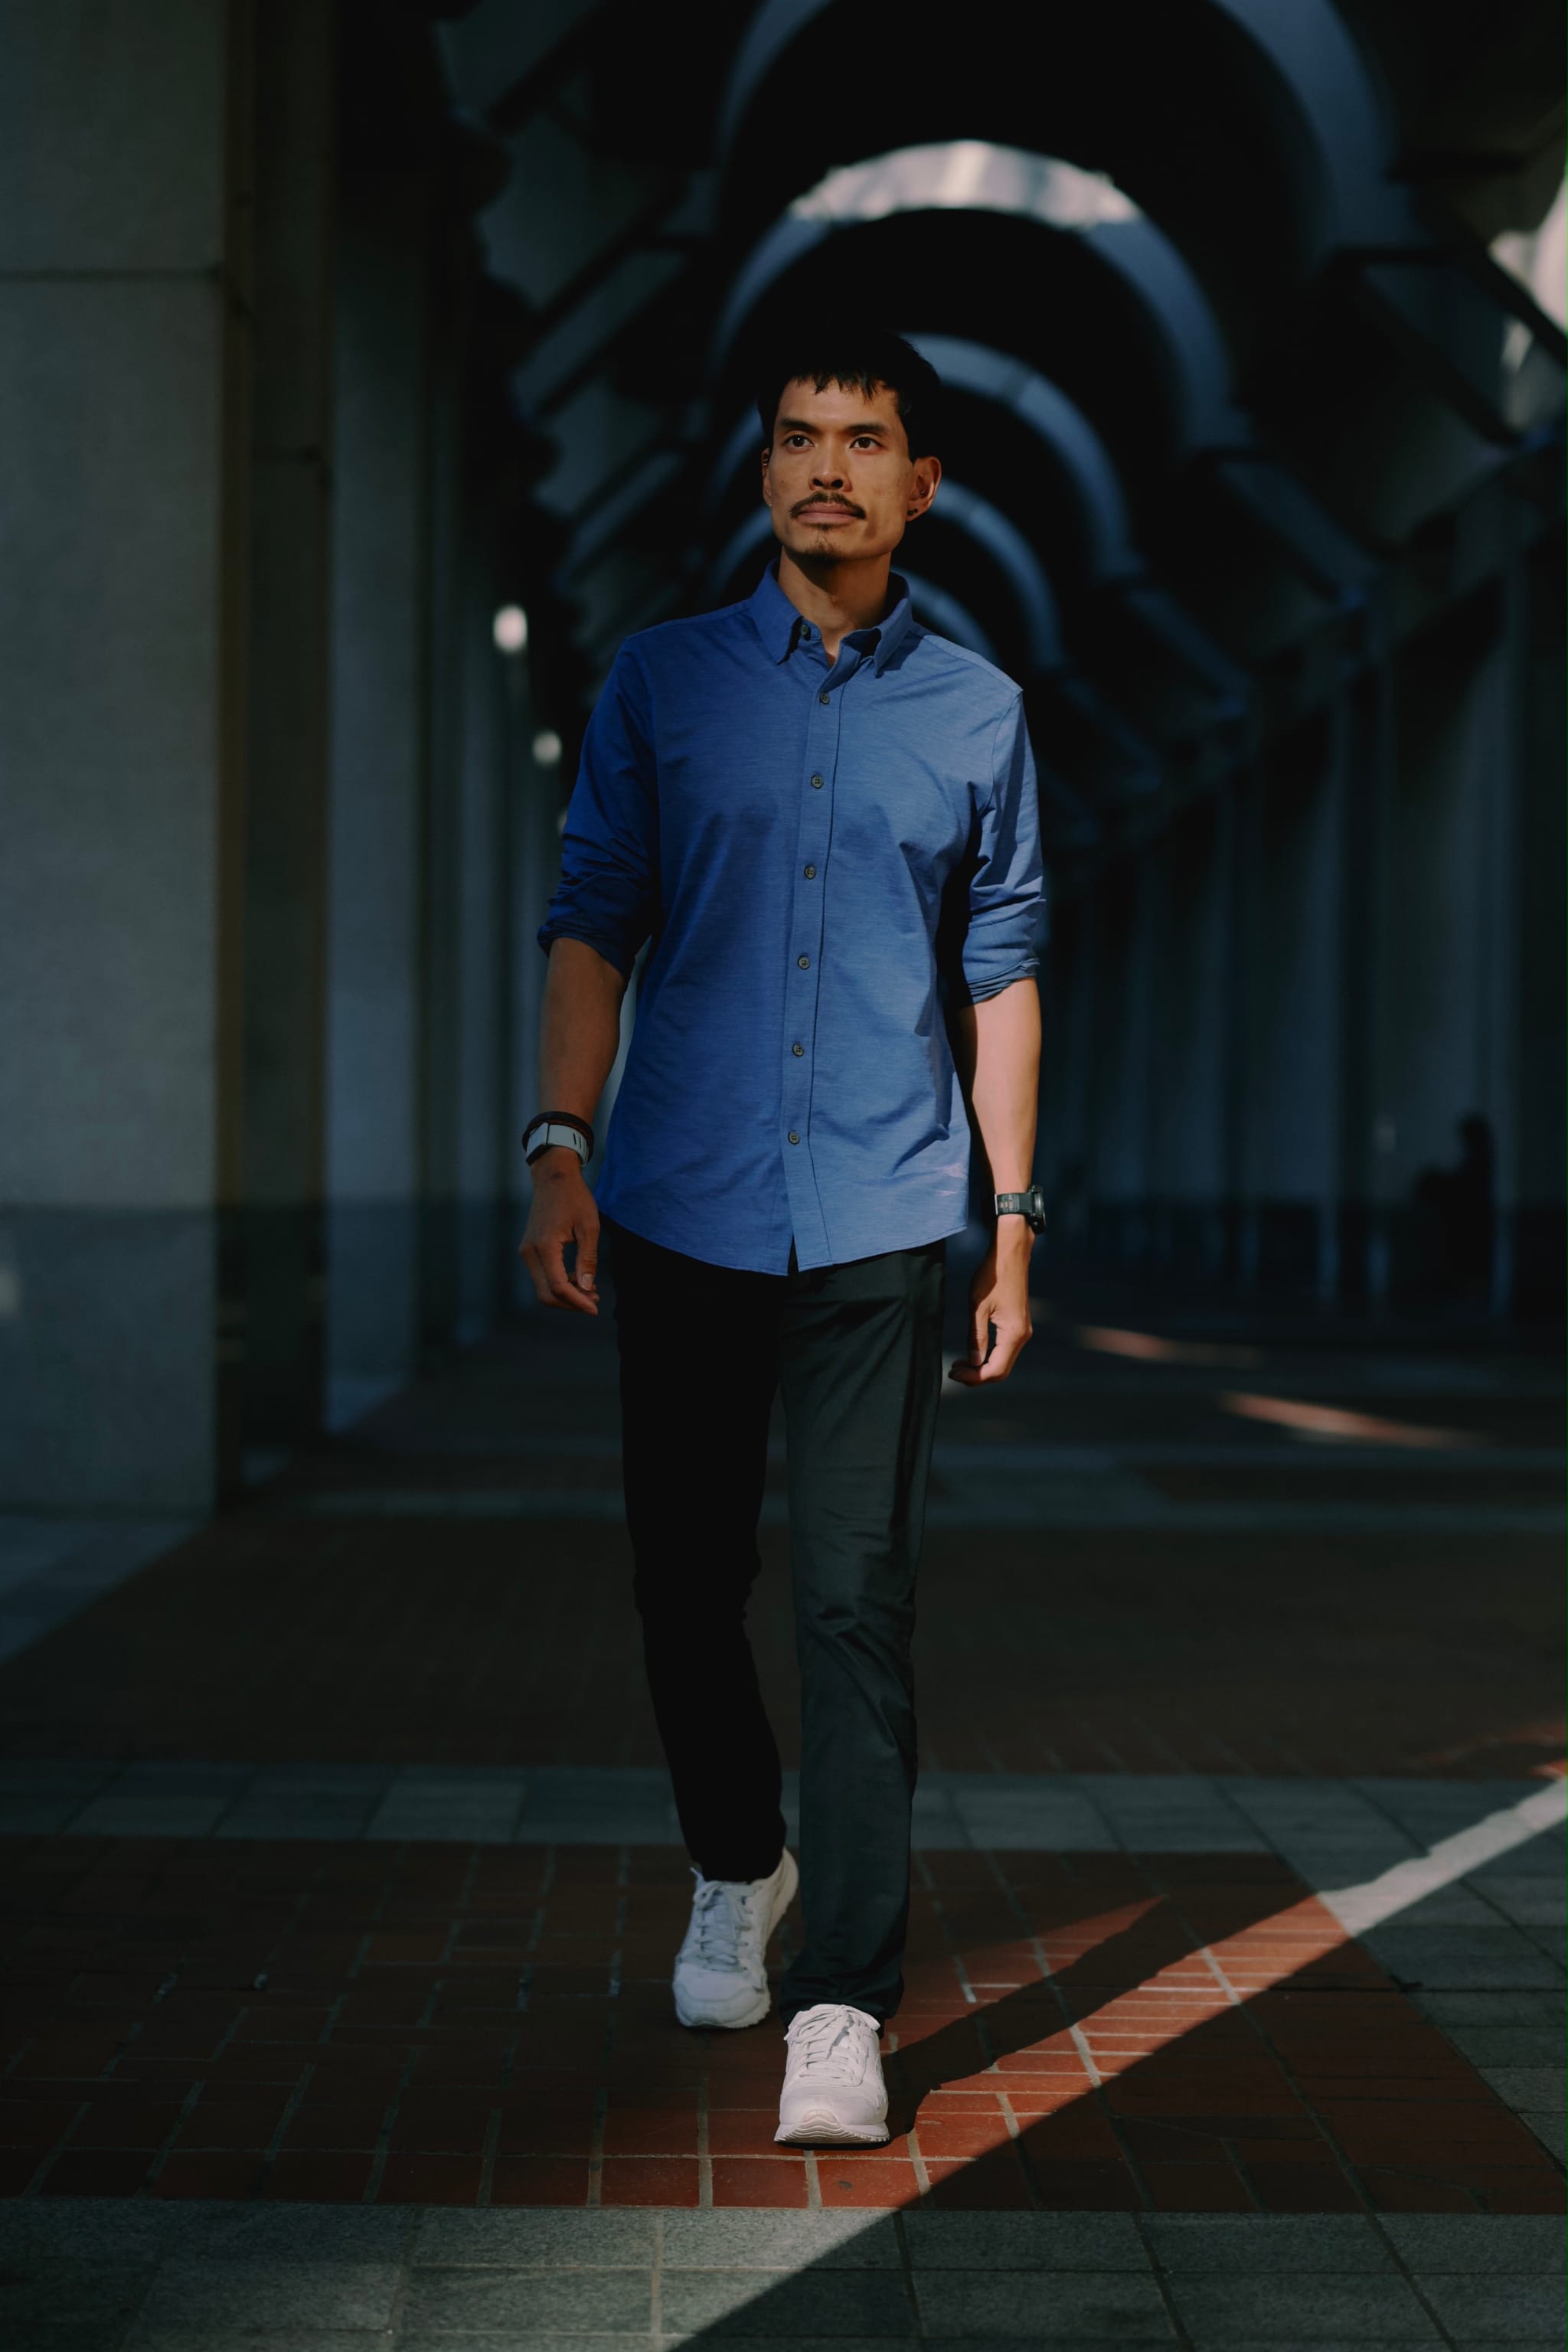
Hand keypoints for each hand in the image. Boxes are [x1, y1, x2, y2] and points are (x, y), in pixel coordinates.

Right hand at [519, 1151, 599, 1313]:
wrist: (553, 1178)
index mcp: (545, 1247)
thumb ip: (587, 1259)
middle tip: (594, 1300)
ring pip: (543, 1287)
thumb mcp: (589, 1227)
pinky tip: (577, 1278)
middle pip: (546, 1294)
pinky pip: (542, 1276)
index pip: (558, 1287)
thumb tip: (586, 1287)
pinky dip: (559, 1283)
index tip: (595, 1307)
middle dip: (571, 1303)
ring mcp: (526, 1251)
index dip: (577, 1301)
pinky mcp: (528, 1249)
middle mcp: (530, 1252)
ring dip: (565, 1294)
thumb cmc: (575, 1198)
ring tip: (590, 1289)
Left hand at [947, 1222, 1032, 1384]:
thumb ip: (976, 1337)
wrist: (1010, 1254)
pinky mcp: (1018, 1325)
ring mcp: (1022, 1331)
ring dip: (982, 1367)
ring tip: (959, 1364)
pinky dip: (989, 1357)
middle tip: (954, 1372)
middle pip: (1001, 1370)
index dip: (974, 1378)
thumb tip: (973, 1362)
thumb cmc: (991, 1276)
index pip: (995, 1370)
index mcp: (1013, 1333)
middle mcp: (1022, 1336)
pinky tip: (972, 1353)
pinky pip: (1005, 1350)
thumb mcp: (977, 1307)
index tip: (953, 1373)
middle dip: (977, 1376)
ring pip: (1003, 1362)